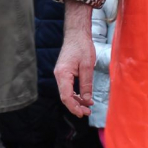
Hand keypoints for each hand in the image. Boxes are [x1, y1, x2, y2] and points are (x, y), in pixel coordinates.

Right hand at [54, 1, 96, 117]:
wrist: (77, 34)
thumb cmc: (82, 47)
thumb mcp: (87, 66)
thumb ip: (86, 84)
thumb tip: (87, 100)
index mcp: (62, 74)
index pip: (66, 96)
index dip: (74, 107)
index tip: (82, 113)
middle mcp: (59, 75)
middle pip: (65, 96)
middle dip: (76, 106)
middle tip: (88, 112)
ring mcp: (60, 74)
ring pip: (67, 93)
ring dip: (77, 101)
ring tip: (88, 107)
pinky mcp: (64, 73)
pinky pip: (68, 87)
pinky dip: (76, 94)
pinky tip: (84, 97)